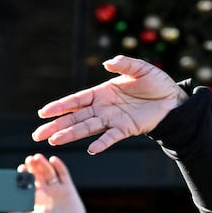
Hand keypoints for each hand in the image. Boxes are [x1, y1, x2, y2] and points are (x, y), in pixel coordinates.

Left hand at [9, 153, 87, 212]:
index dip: (24, 175)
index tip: (21, 169)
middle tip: (29, 159)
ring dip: (44, 164)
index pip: (28, 182)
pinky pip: (63, 174)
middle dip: (33, 167)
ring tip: (38, 157)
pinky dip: (59, 166)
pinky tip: (54, 160)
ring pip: (49, 172)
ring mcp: (57, 188)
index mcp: (36, 196)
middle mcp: (46, 190)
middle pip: (38, 175)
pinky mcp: (68, 187)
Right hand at [33, 55, 187, 153]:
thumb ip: (124, 64)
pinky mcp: (126, 129)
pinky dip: (102, 143)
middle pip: (75, 118)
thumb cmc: (155, 83)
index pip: (75, 100)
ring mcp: (113, 120)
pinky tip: (91, 150)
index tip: (42, 113)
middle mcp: (103, 108)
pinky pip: (111, 138)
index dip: (59, 106)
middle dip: (56, 125)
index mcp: (101, 93)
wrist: (173, 100)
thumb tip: (108, 63)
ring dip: (71, 135)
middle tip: (38, 135)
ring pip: (87, 128)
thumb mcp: (140, 69)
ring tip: (54, 141)